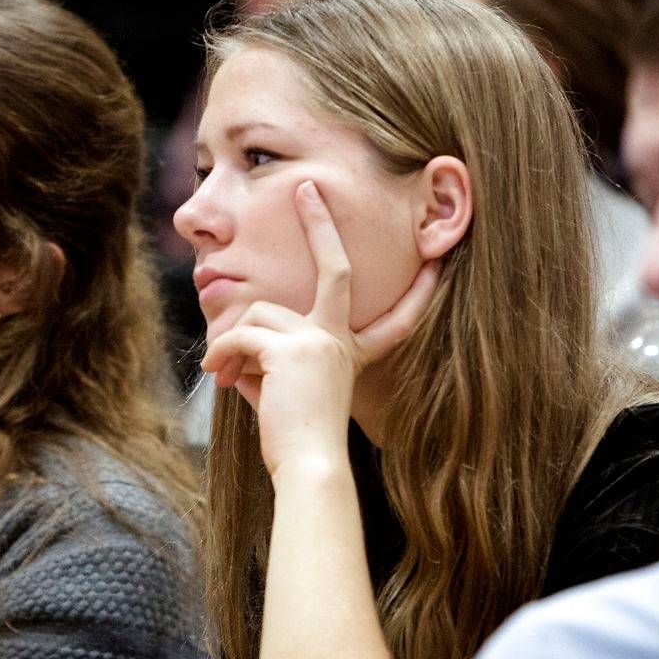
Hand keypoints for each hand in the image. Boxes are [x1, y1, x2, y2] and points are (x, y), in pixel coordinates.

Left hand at [200, 181, 439, 479]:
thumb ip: (268, 355)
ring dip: (233, 343)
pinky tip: (219, 376)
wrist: (307, 468)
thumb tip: (229, 331)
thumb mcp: (284, 388)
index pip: (393, 315)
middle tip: (308, 190)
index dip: (418, 291)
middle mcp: (341, 339)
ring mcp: (321, 340)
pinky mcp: (293, 349)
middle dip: (322, 223)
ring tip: (224, 374)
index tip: (439, 265)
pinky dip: (223, 354)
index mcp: (350, 351)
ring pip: (260, 314)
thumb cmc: (292, 439)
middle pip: (337, 269)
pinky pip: (242, 335)